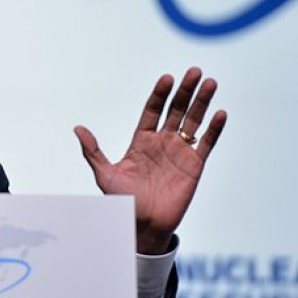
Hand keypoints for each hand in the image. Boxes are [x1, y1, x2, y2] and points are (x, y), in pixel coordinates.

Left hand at [74, 67, 226, 254]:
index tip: (167, 78)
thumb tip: (77, 128)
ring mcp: (179, 152)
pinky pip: (207, 144)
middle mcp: (162, 142)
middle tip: (194, 72)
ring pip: (193, 122)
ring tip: (210, 83)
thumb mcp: (104, 174)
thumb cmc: (122, 201)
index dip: (160, 94)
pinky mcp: (194, 166)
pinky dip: (214, 129)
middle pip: (175, 110)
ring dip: (202, 103)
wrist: (142, 225)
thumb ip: (93, 151)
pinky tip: (220, 113)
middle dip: (185, 91)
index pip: (153, 110)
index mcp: (141, 140)